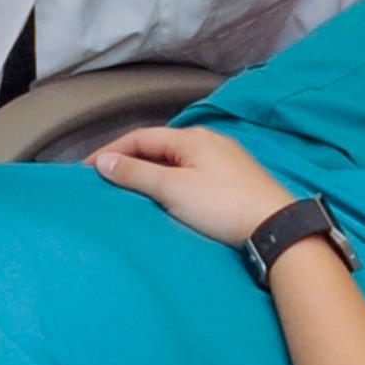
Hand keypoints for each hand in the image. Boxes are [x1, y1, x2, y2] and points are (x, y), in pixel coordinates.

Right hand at [90, 124, 295, 248]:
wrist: (276, 227)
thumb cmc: (222, 206)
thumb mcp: (173, 189)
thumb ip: (136, 174)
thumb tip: (103, 161)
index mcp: (191, 137)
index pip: (141, 137)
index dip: (112, 151)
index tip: (88, 170)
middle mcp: (208, 141)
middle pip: (158, 145)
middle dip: (130, 159)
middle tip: (105, 179)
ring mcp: (224, 159)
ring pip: (176, 159)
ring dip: (151, 170)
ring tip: (131, 187)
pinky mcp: (235, 179)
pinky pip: (191, 171)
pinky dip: (171, 179)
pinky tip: (168, 194)